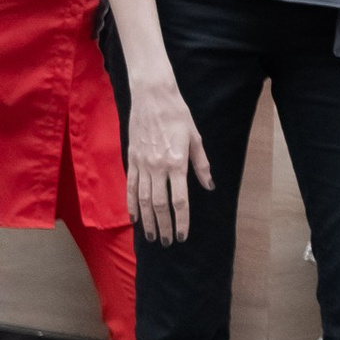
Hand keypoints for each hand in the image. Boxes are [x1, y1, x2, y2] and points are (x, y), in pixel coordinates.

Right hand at [126, 71, 212, 246]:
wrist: (152, 96)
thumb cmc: (178, 115)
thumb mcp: (196, 138)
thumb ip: (201, 165)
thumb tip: (209, 186)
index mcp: (177, 163)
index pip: (180, 200)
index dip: (181, 221)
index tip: (182, 235)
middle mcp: (158, 167)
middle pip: (160, 205)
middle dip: (163, 226)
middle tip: (166, 242)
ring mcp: (142, 164)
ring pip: (143, 200)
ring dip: (147, 221)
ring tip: (151, 236)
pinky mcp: (131, 160)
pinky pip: (131, 187)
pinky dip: (131, 205)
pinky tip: (134, 218)